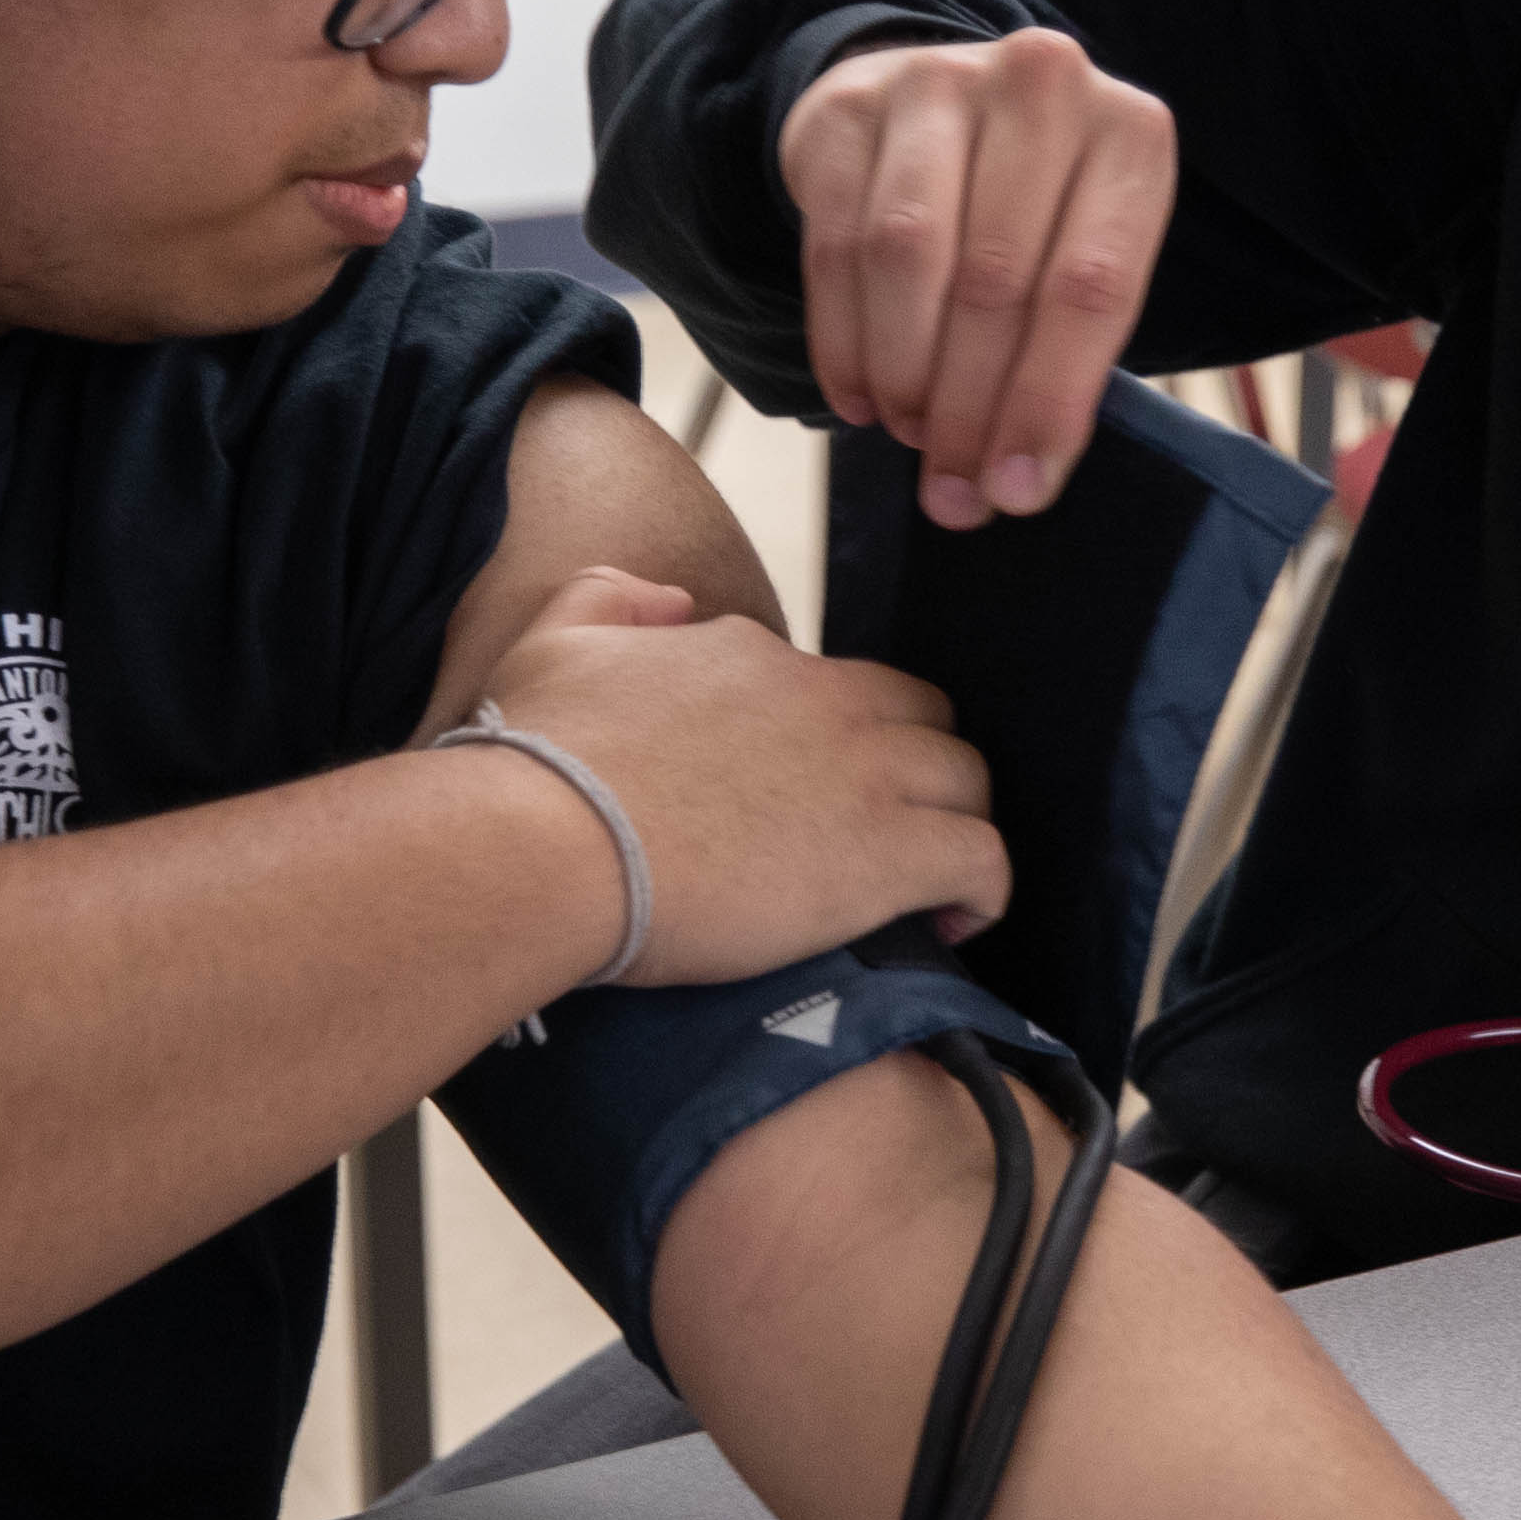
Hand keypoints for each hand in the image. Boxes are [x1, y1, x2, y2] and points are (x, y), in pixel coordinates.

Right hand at [465, 569, 1007, 984]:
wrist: (543, 845)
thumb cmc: (536, 760)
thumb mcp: (557, 640)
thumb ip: (612, 598)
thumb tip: (671, 600)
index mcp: (755, 658)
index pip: (842, 684)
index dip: (843, 738)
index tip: (816, 792)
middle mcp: (825, 703)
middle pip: (928, 719)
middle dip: (924, 769)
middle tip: (890, 831)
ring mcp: (863, 776)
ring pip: (969, 782)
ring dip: (958, 824)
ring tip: (929, 884)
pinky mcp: (885, 855)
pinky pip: (984, 858)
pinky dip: (984, 888)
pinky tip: (954, 921)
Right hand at [778, 29, 1179, 532]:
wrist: (946, 104)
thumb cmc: (1036, 209)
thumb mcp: (1084, 259)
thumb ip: (1063, 365)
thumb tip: (1005, 490)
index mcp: (1131, 134)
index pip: (1091, 287)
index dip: (1048, 401)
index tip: (1017, 491)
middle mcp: (1042, 86)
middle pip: (997, 279)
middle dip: (969, 406)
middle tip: (952, 487)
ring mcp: (938, 83)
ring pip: (907, 256)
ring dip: (904, 373)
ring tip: (909, 432)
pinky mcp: (848, 105)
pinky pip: (835, 244)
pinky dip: (843, 340)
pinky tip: (857, 396)